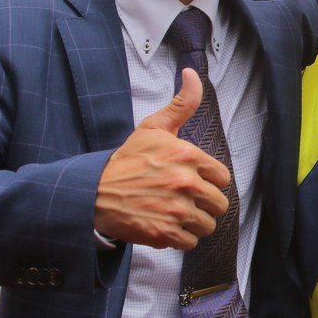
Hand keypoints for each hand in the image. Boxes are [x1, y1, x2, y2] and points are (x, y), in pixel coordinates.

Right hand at [93, 69, 230, 249]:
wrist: (95, 191)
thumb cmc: (127, 160)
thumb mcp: (154, 127)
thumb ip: (182, 104)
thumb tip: (192, 74)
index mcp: (188, 156)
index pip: (223, 178)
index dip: (210, 182)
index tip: (195, 182)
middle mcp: (186, 183)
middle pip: (219, 205)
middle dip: (204, 205)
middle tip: (185, 201)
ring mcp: (176, 210)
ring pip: (207, 225)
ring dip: (194, 223)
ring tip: (176, 215)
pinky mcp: (165, 233)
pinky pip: (190, 243)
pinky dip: (180, 239)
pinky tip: (166, 227)